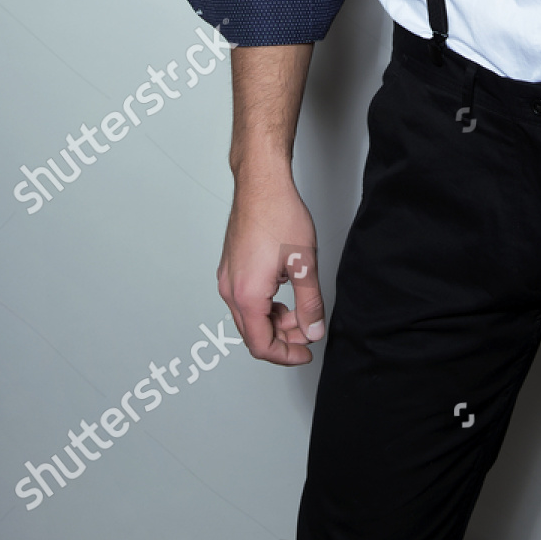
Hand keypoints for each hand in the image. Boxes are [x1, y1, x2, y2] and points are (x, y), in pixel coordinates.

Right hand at [218, 179, 325, 365]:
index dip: (286, 355)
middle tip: (309, 330)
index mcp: (247, 295)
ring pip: (249, 316)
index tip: (306, 352)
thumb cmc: (278, 215)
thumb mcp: (305, 264)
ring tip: (300, 309)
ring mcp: (227, 277)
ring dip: (274, 321)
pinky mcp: (230, 266)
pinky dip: (265, 305)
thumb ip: (310, 304)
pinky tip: (284, 291)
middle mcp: (230, 290)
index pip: (261, 345)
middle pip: (253, 333)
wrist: (261, 184)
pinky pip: (244, 298)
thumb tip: (313, 331)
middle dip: (282, 339)